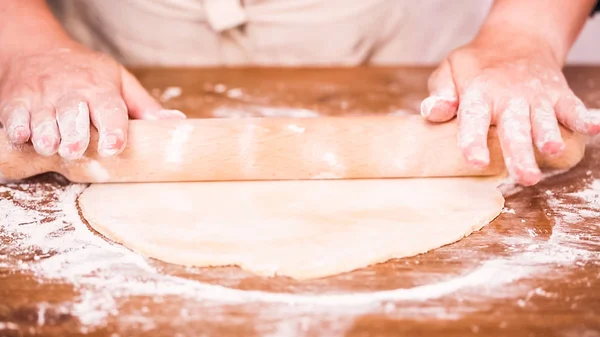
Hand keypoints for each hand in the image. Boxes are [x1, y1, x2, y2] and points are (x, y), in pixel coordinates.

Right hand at [0, 41, 184, 158]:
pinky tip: (23, 135)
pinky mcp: (16, 102)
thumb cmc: (86, 72)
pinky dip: (17, 127)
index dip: (112, 129)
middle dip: (74, 134)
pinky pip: (14, 116)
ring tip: (52, 147)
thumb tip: (177, 123)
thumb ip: (144, 106)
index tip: (114, 147)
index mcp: (99, 89)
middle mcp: (70, 93)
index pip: (108, 109)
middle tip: (77, 150)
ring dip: (46, 135)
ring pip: (43, 119)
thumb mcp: (119, 80)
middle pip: (72, 115)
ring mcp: (41, 98)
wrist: (38, 50)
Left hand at [420, 31, 598, 185]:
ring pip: (543, 121)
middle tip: (524, 177)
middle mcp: (509, 97)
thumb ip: (440, 93)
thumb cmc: (476, 65)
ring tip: (554, 151)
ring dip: (549, 136)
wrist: (517, 40)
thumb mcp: (449, 71)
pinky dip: (583, 118)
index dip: (474, 141)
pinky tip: (593, 129)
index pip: (474, 119)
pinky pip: (572, 107)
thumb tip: (435, 112)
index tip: (476, 162)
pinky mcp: (558, 95)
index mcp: (479, 93)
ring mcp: (536, 96)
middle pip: (514, 128)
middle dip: (519, 153)